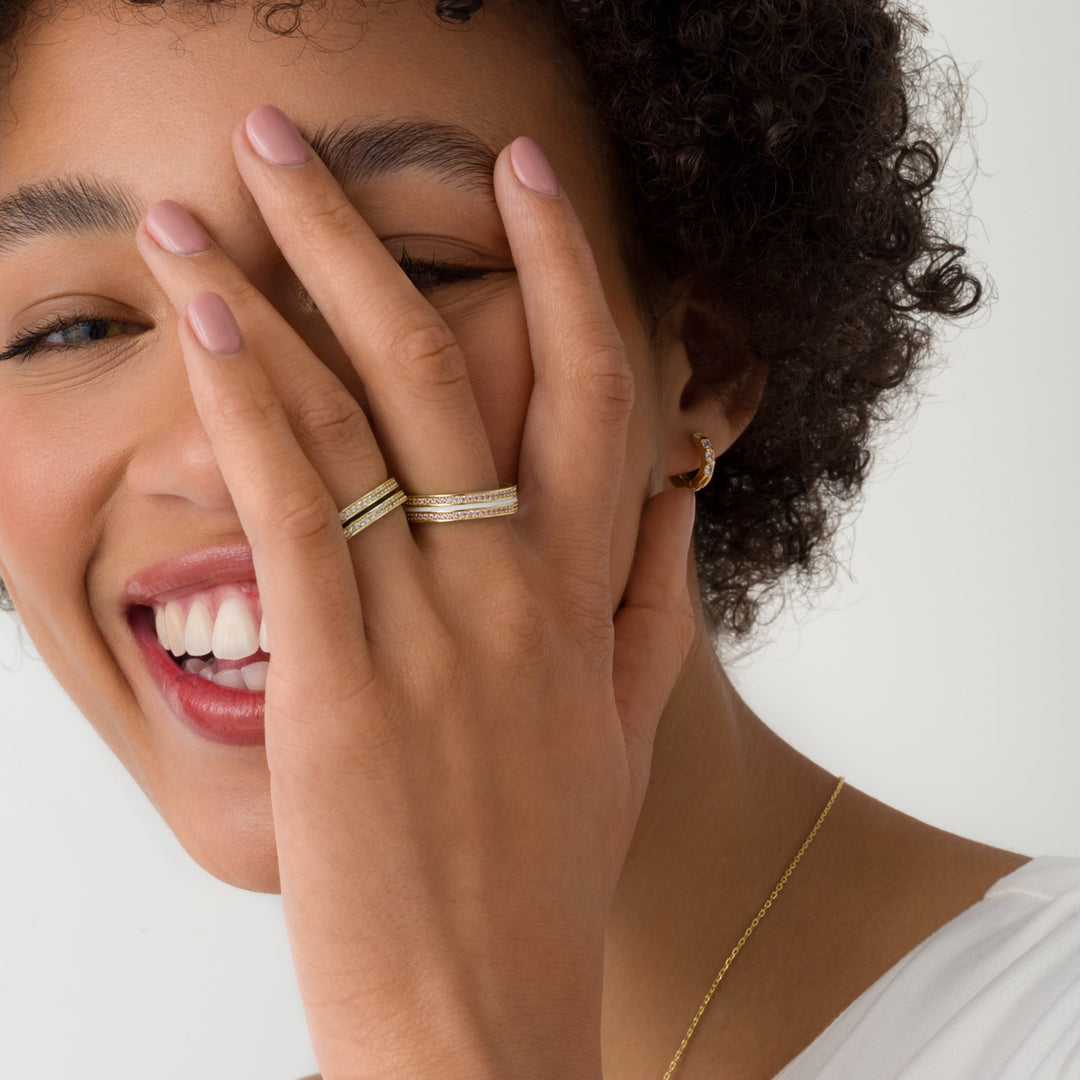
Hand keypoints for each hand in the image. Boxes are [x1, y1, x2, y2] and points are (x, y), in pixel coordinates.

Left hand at [137, 106, 695, 1079]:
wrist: (483, 1008)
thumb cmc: (545, 870)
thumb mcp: (625, 732)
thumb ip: (656, 605)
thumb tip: (678, 497)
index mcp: (584, 596)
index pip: (593, 388)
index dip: (565, 269)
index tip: (525, 178)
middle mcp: (513, 590)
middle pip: (452, 369)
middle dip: (374, 235)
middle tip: (295, 141)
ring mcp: (430, 631)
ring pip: (356, 422)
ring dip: (274, 295)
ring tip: (197, 207)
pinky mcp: (340, 685)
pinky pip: (296, 514)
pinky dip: (250, 409)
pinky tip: (207, 325)